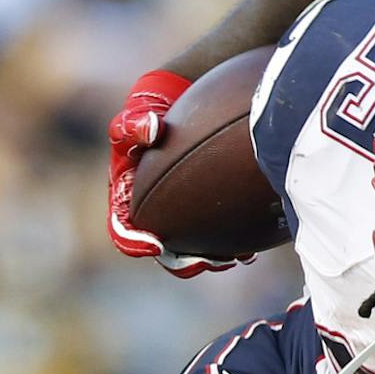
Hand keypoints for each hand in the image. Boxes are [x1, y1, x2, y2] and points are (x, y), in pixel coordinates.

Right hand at [107, 68, 246, 277]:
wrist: (172, 110)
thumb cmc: (147, 114)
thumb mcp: (134, 116)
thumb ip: (134, 125)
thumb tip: (152, 129)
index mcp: (126, 202)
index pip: (124, 232)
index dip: (136, 243)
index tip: (155, 246)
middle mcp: (151, 217)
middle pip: (163, 254)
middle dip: (182, 263)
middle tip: (203, 261)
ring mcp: (178, 218)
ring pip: (193, 251)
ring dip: (211, 259)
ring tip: (233, 258)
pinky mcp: (203, 213)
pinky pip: (216, 236)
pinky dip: (231, 243)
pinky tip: (250, 246)